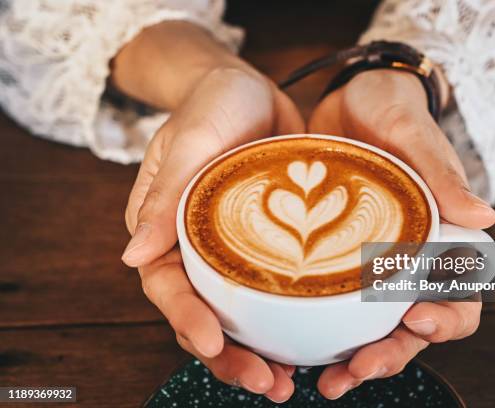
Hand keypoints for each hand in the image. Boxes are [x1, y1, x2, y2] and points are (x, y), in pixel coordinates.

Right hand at [116, 22, 303, 402]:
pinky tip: (312, 344)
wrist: (250, 89)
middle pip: (206, 315)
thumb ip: (163, 198)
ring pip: (242, 314)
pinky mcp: (270, 246)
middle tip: (265, 383)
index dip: (187, 319)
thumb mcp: (188, 142)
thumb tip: (131, 256)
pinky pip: (277, 290)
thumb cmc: (211, 106)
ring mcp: (233, 252)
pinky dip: (290, 320)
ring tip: (286, 381)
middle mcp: (196, 251)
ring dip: (260, 351)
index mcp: (164, 232)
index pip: (167, 287)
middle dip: (230, 356)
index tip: (213, 343)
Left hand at [309, 69, 494, 398]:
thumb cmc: (391, 111)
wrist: (349, 98)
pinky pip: (326, 304)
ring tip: (325, 380)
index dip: (447, 317)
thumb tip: (486, 215)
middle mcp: (406, 260)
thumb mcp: (412, 133)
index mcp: (440, 238)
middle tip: (360, 368)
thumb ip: (443, 171)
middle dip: (391, 353)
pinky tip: (290, 351)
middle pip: (410, 326)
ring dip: (352, 359)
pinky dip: (314, 333)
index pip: (460, 294)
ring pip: (368, 328)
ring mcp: (366, 264)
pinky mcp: (329, 259)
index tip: (419, 319)